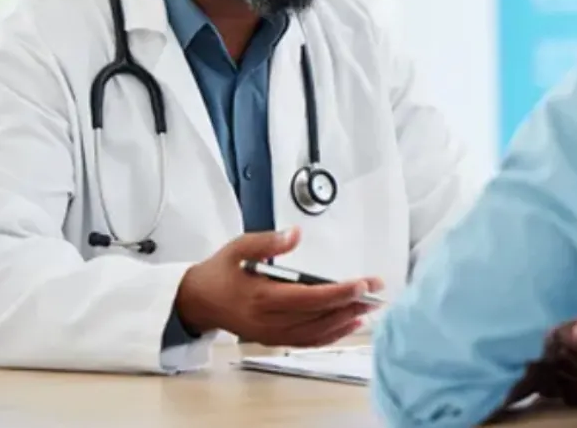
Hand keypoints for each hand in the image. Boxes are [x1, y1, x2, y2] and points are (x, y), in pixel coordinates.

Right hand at [174, 227, 383, 346]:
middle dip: (352, 304)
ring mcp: (272, 334)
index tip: (363, 284)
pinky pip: (309, 341)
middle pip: (319, 317)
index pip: (310, 298)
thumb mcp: (239, 247)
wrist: (198, 301)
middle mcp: (270, 321)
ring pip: (317, 332)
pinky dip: (332, 334)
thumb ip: (269, 242)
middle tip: (377, 292)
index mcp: (263, 298)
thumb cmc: (220, 273)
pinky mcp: (274, 339)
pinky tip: (350, 323)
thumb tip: (295, 235)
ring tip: (371, 306)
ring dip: (346, 321)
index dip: (339, 293)